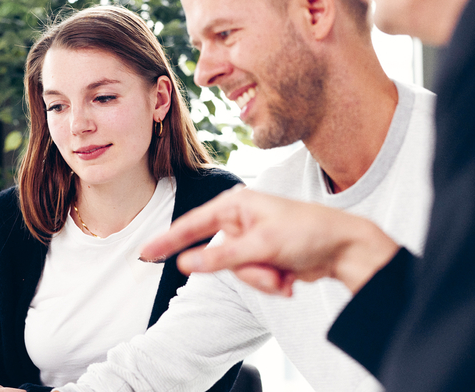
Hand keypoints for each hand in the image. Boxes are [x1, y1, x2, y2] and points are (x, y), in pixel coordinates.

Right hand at [140, 186, 398, 294]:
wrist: (343, 247)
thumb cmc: (308, 231)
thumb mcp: (261, 244)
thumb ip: (221, 256)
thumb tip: (186, 263)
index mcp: (235, 205)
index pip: (192, 224)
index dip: (167, 240)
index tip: (145, 253)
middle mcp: (240, 221)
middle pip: (218, 258)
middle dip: (247, 270)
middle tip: (270, 269)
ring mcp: (251, 241)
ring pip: (236, 273)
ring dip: (262, 279)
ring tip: (284, 272)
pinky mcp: (262, 257)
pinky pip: (252, 279)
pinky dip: (271, 283)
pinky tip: (289, 276)